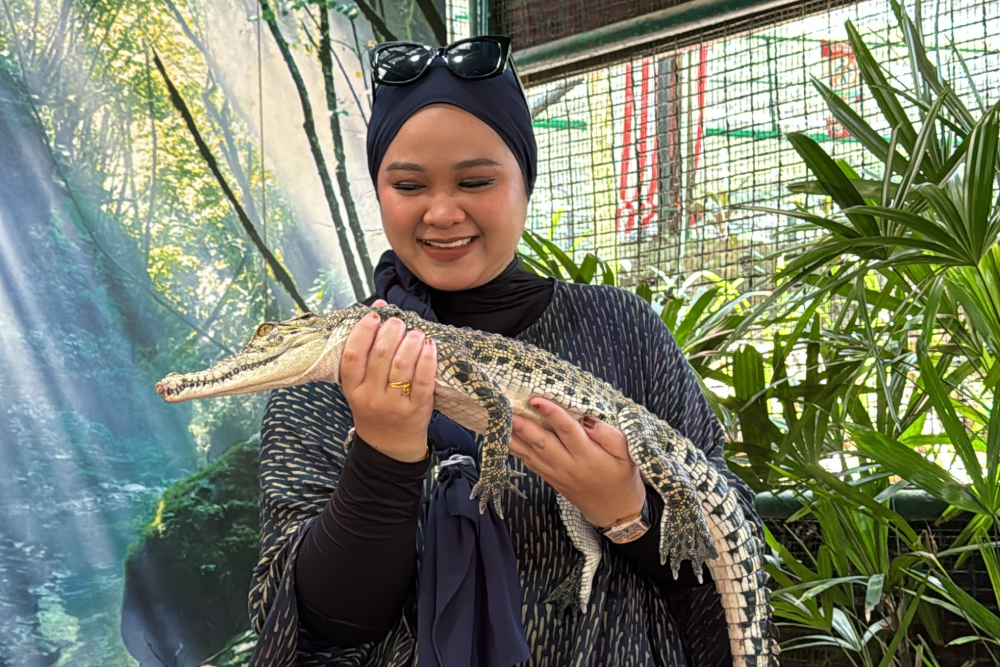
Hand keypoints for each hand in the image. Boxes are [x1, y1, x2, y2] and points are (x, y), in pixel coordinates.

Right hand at [340, 299, 436, 461]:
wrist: (389, 445)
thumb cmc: (374, 406)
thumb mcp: (361, 384)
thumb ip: (366, 348)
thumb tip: (379, 305)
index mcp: (352, 388)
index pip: (353, 355)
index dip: (363, 331)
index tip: (375, 316)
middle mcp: (370, 397)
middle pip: (380, 356)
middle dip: (392, 331)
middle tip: (399, 322)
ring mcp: (393, 404)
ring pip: (401, 366)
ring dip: (410, 342)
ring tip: (416, 333)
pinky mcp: (416, 409)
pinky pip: (422, 380)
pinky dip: (427, 359)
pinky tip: (429, 346)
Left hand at [509, 397, 644, 527]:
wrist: (616, 514)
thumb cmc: (623, 480)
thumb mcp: (627, 455)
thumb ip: (610, 435)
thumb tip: (587, 419)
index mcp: (588, 457)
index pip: (567, 431)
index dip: (551, 413)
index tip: (536, 400)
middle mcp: (568, 466)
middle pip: (541, 443)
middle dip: (522, 425)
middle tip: (507, 408)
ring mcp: (557, 475)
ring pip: (530, 454)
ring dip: (513, 437)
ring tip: (499, 420)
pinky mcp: (551, 480)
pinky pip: (530, 464)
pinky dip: (517, 451)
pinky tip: (506, 439)